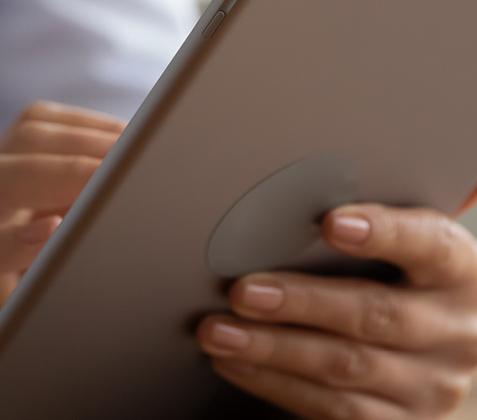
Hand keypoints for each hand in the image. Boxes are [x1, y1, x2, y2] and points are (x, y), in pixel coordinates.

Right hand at [0, 102, 126, 418]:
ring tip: (113, 179)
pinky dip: (6, 245)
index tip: (145, 143)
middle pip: (18, 144)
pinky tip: (49, 236)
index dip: (90, 129)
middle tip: (147, 155)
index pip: (29, 137)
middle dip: (89, 141)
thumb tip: (103, 249)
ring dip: (60, 176)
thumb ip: (26, 263)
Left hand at [198, 204, 476, 418]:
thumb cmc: (392, 290)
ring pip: (344, 366)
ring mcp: (431, 385)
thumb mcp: (394, 262)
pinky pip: (330, 408)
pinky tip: (234, 364)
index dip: (384, 233)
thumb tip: (272, 219)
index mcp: (458, 274)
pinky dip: (272, 382)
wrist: (424, 364)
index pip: (431, 245)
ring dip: (271, 349)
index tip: (331, 222)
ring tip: (218, 333)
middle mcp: (456, 332)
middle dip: (301, 302)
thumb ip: (355, 239)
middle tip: (242, 292)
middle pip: (376, 314)